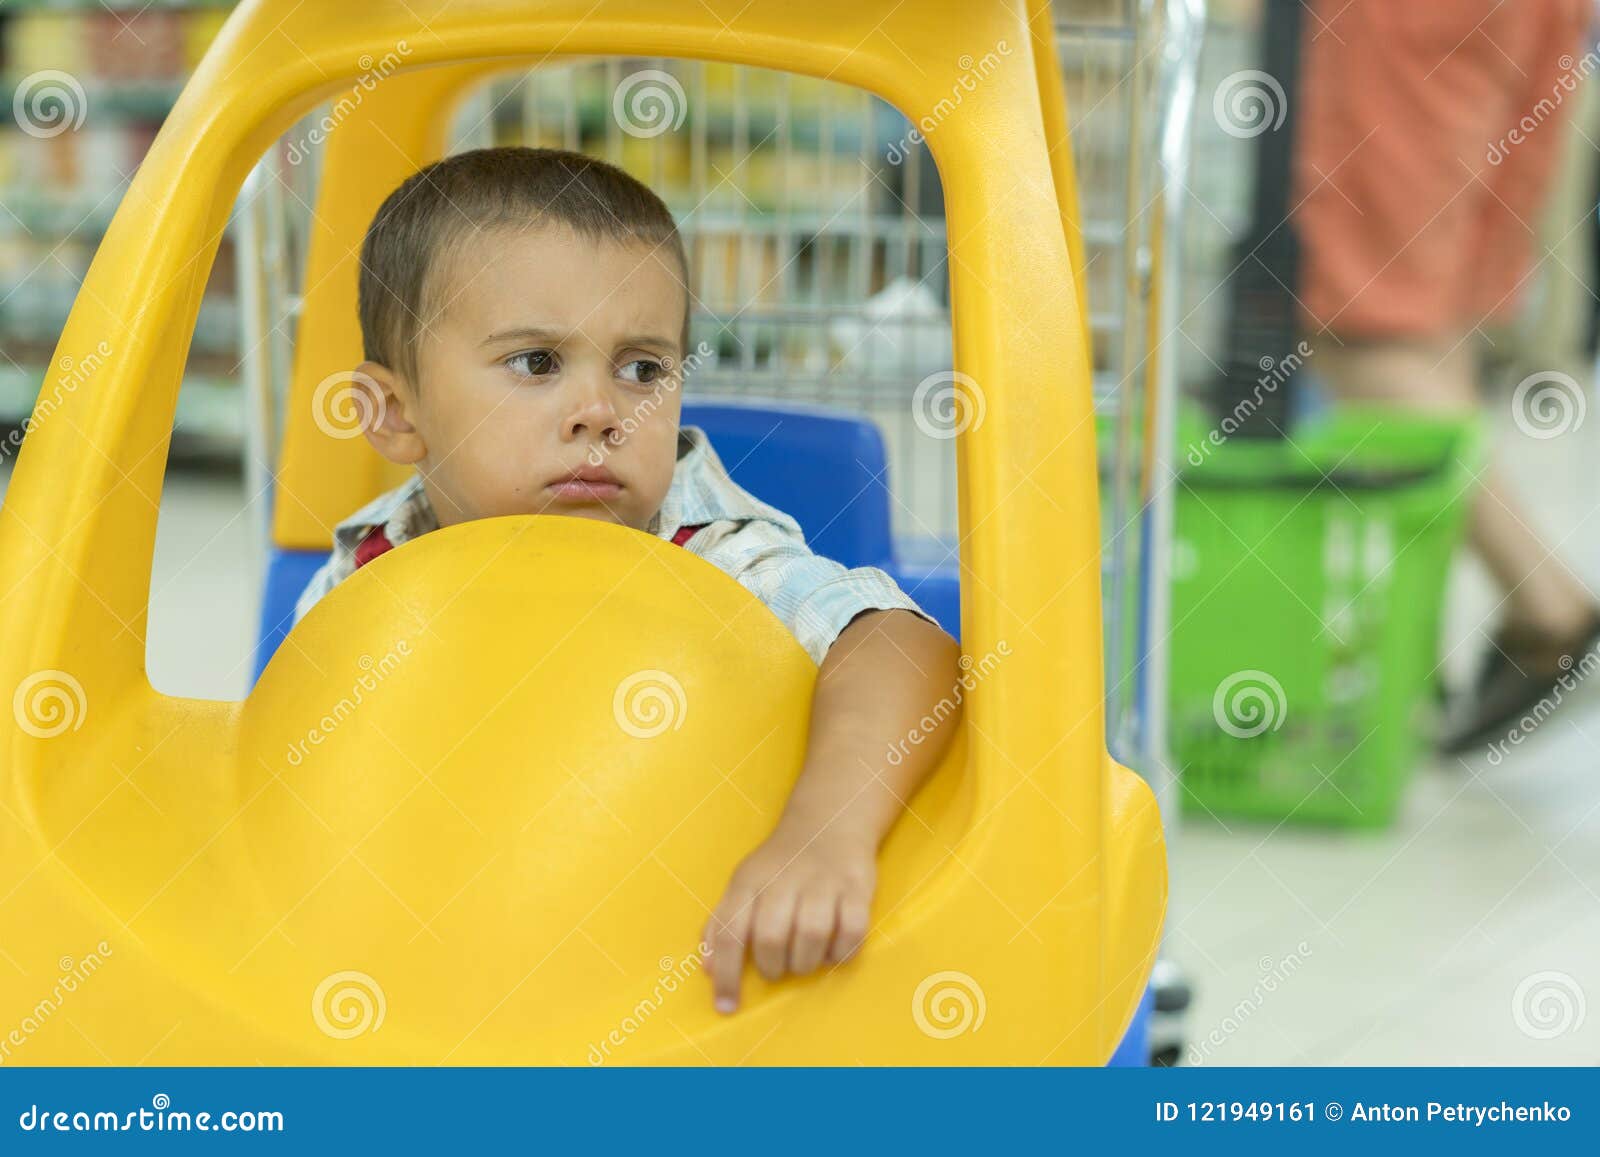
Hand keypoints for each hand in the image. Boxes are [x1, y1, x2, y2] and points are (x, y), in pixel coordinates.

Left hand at [700, 819, 876, 1013]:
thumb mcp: (743, 884)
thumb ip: (721, 924)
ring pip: (813, 934)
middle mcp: (783, 880)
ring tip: (804, 961)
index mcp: (749, 881)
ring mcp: (823, 882)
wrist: (827, 821)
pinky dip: (842, 951)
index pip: (730, 932)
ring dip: (806, 962)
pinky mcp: (856, 887)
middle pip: (772, 936)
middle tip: (777, 970)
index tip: (726, 1008)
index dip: (726, 975)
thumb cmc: (779, 865)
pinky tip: (834, 951)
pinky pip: (853, 930)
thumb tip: (707, 969)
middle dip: (773, 967)